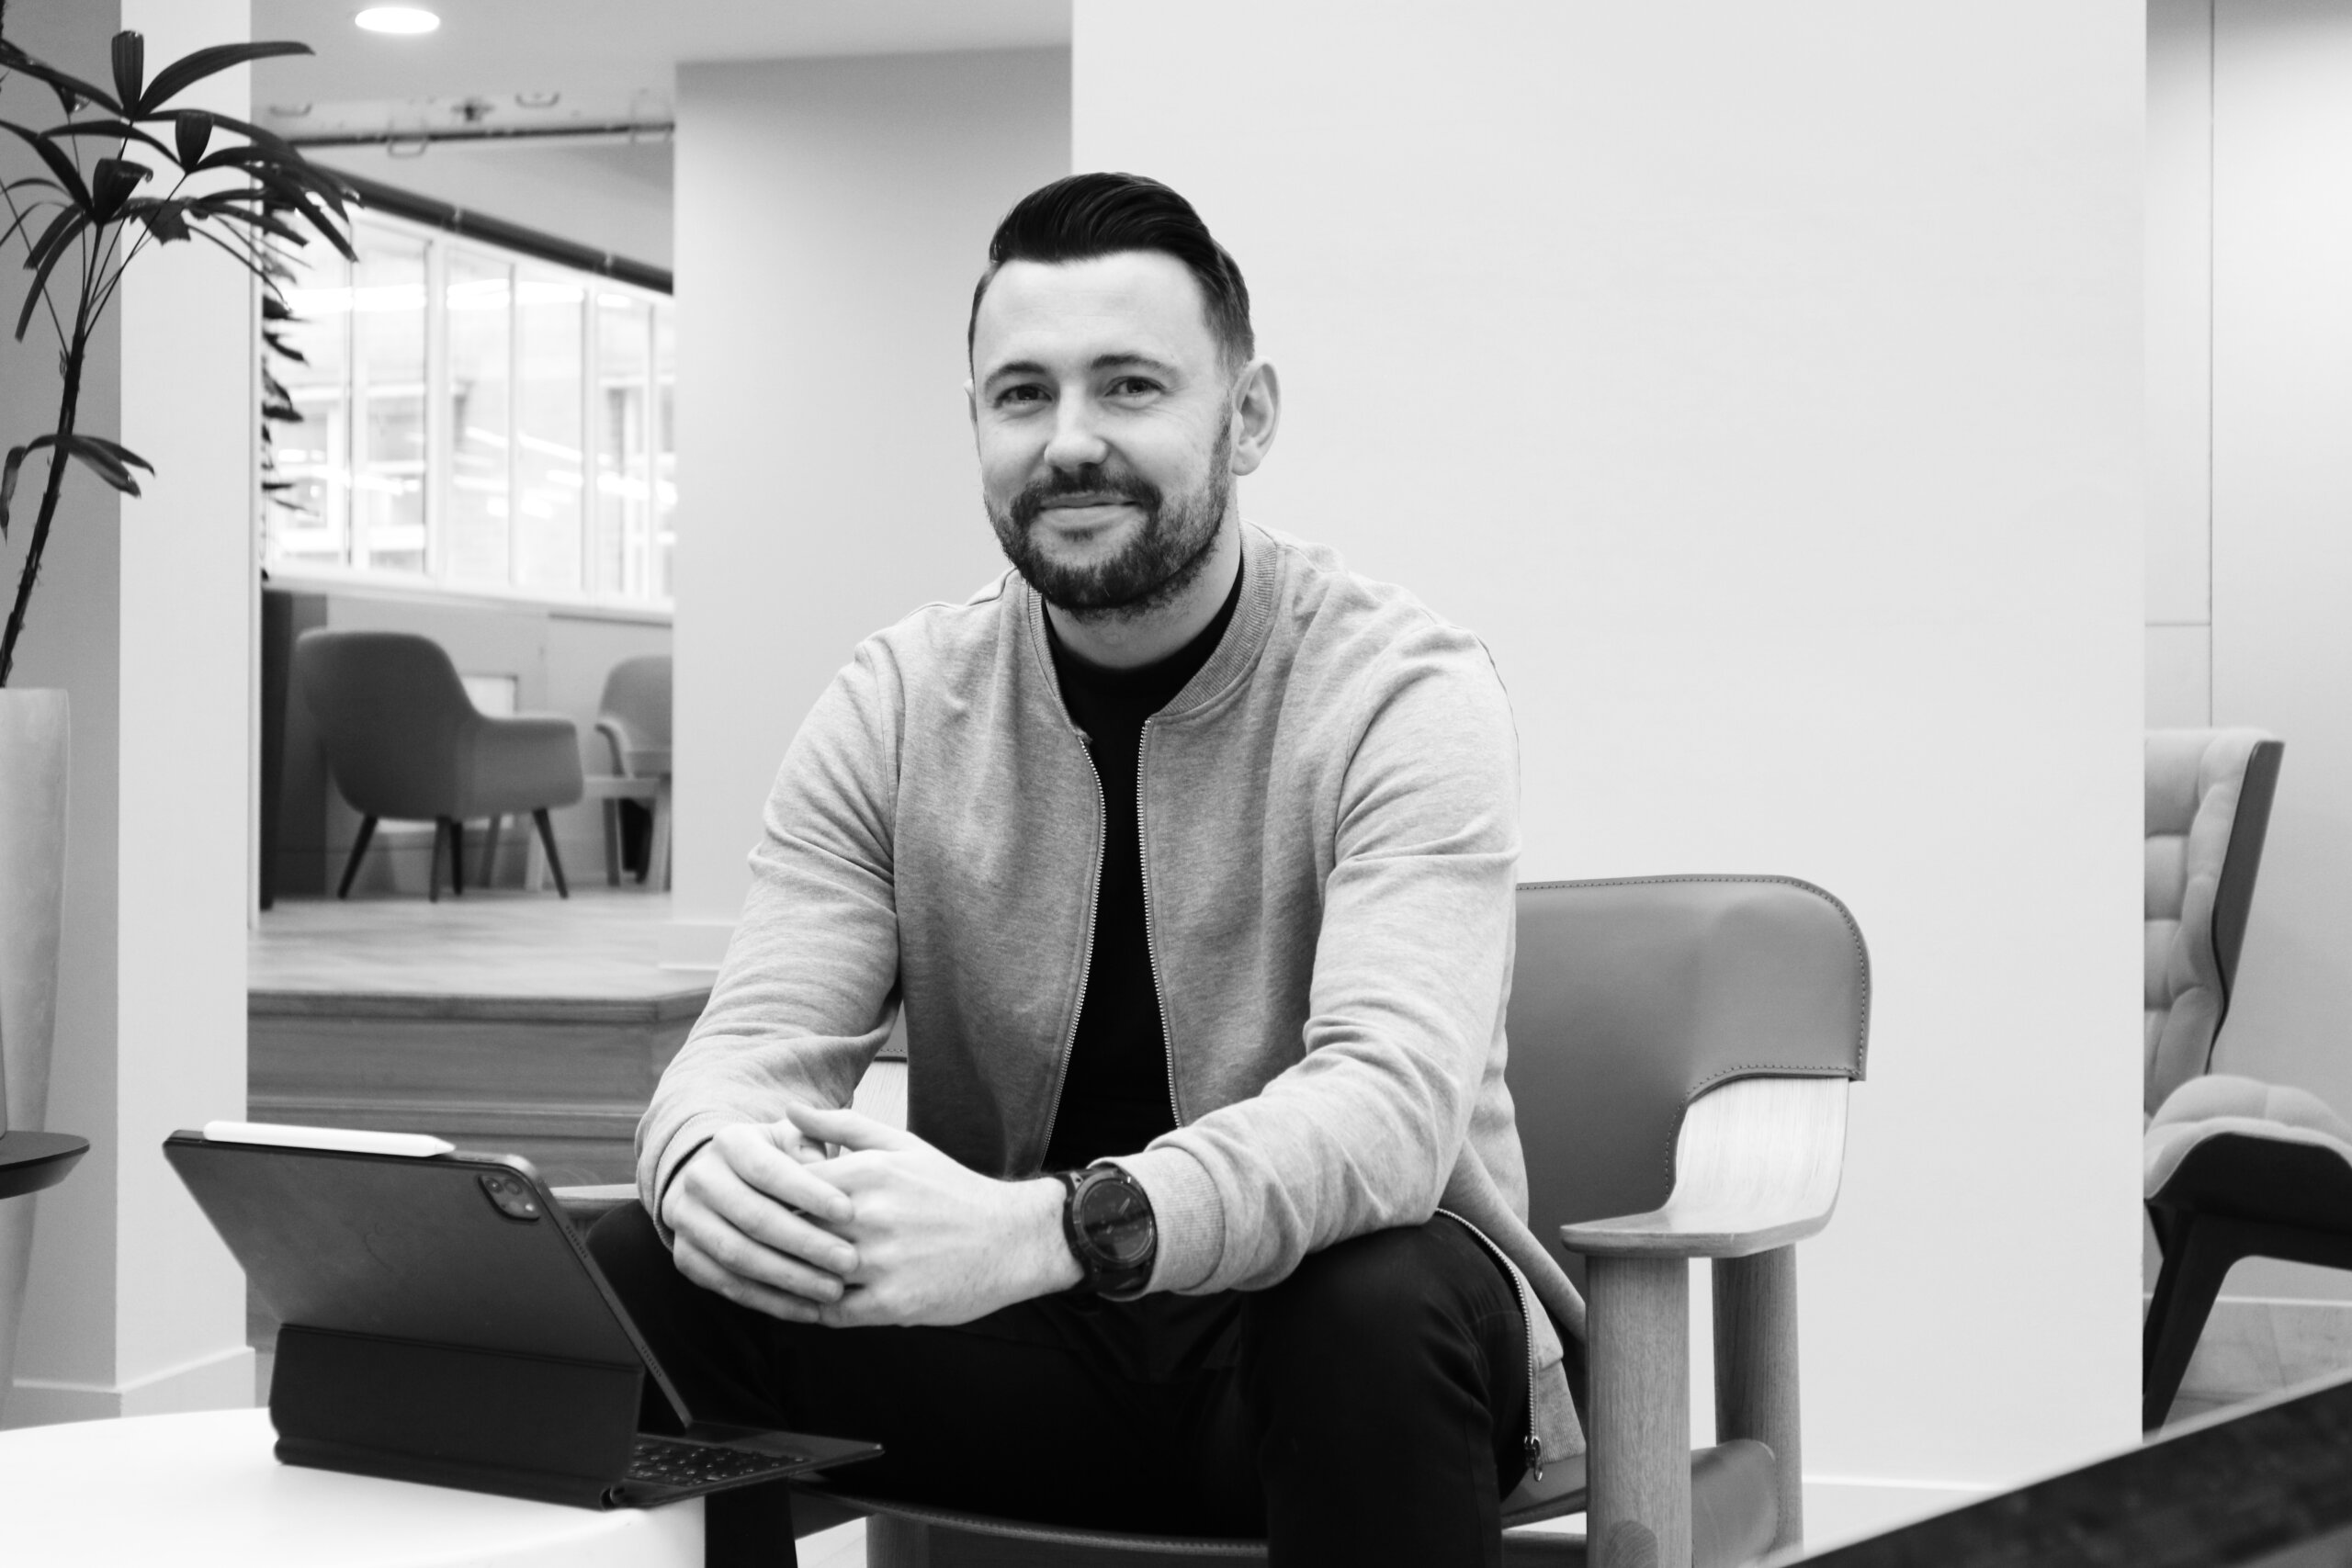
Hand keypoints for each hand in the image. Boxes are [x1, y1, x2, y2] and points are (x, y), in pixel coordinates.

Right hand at [661, 1118, 861, 1323]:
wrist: (721, 1183)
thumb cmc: (778, 1161)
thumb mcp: (794, 1141)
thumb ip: (814, 1146)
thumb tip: (824, 1165)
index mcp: (729, 1142)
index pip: (768, 1170)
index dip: (808, 1193)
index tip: (849, 1212)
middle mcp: (700, 1179)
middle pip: (753, 1217)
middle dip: (805, 1242)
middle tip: (848, 1261)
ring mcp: (687, 1221)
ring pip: (739, 1257)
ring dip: (790, 1278)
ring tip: (834, 1290)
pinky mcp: (686, 1258)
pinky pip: (729, 1286)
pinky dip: (771, 1302)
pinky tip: (809, 1310)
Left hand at [786, 1102, 1081, 1326]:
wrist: (1011, 1239)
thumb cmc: (950, 1190)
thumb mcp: (901, 1146)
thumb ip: (842, 1127)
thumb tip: (789, 1111)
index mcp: (867, 1173)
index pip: (786, 1186)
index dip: (766, 1196)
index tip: (759, 1204)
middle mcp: (869, 1216)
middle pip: (790, 1230)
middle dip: (770, 1237)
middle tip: (753, 1242)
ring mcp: (880, 1263)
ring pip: (805, 1274)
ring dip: (788, 1276)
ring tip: (774, 1275)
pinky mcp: (891, 1303)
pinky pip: (831, 1312)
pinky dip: (814, 1309)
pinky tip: (810, 1302)